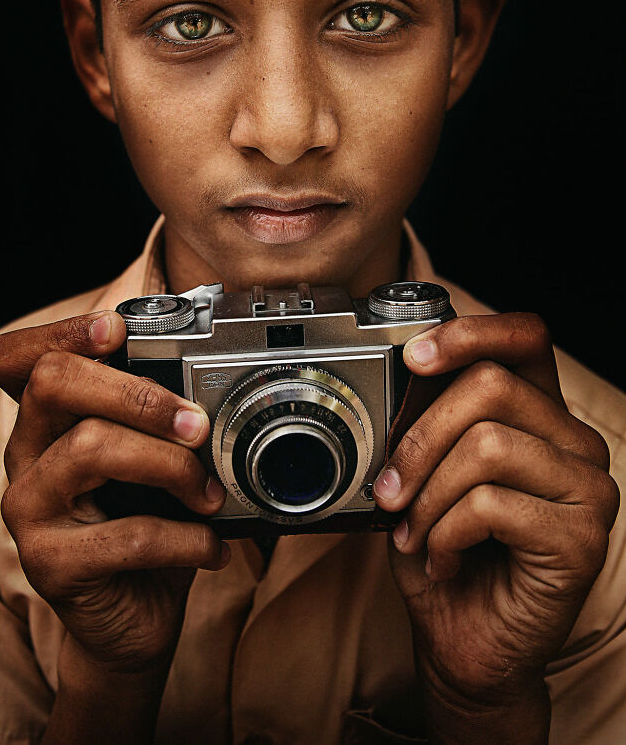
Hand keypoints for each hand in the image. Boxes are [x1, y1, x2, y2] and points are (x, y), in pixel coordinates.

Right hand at [0, 311, 228, 678]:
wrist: (132, 621)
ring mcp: (29, 509)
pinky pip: (127, 534)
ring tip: (209, 495)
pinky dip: (186, 538)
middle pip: (54, 383)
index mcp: (46, 422)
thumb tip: (212, 394)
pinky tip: (211, 547)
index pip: (17, 358)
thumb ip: (160, 423)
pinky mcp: (50, 564)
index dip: (60, 331)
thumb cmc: (145, 525)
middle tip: (195, 424)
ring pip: (91, 447)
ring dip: (170, 465)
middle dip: (136, 392)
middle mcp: (25, 455)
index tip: (118, 328)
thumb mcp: (151, 464)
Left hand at [372, 313, 618, 738]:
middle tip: (390, 491)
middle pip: (491, 387)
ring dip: (428, 495)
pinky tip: (443, 559)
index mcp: (540, 414)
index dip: (470, 333)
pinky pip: (492, 505)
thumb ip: (425, 423)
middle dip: (420, 438)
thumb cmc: (445, 552)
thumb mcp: (424, 475)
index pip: (526, 336)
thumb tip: (399, 378)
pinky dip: (445, 534)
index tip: (413, 357)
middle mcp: (575, 442)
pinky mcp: (583, 539)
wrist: (467, 644)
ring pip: (488, 446)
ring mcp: (588, 489)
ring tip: (415, 533)